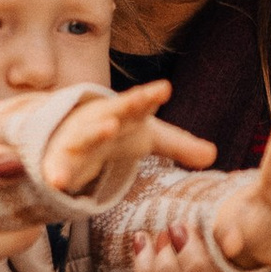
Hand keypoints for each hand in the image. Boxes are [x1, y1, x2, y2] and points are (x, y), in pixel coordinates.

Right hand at [38, 81, 214, 194]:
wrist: (68, 134)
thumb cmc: (114, 132)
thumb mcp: (146, 137)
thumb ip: (179, 145)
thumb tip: (214, 155)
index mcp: (123, 113)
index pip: (139, 103)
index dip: (150, 96)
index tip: (165, 89)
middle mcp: (99, 121)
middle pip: (113, 112)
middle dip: (124, 106)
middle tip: (141, 99)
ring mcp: (77, 139)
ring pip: (84, 135)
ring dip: (94, 132)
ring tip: (107, 129)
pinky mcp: (59, 159)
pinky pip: (57, 167)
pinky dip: (56, 174)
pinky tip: (57, 183)